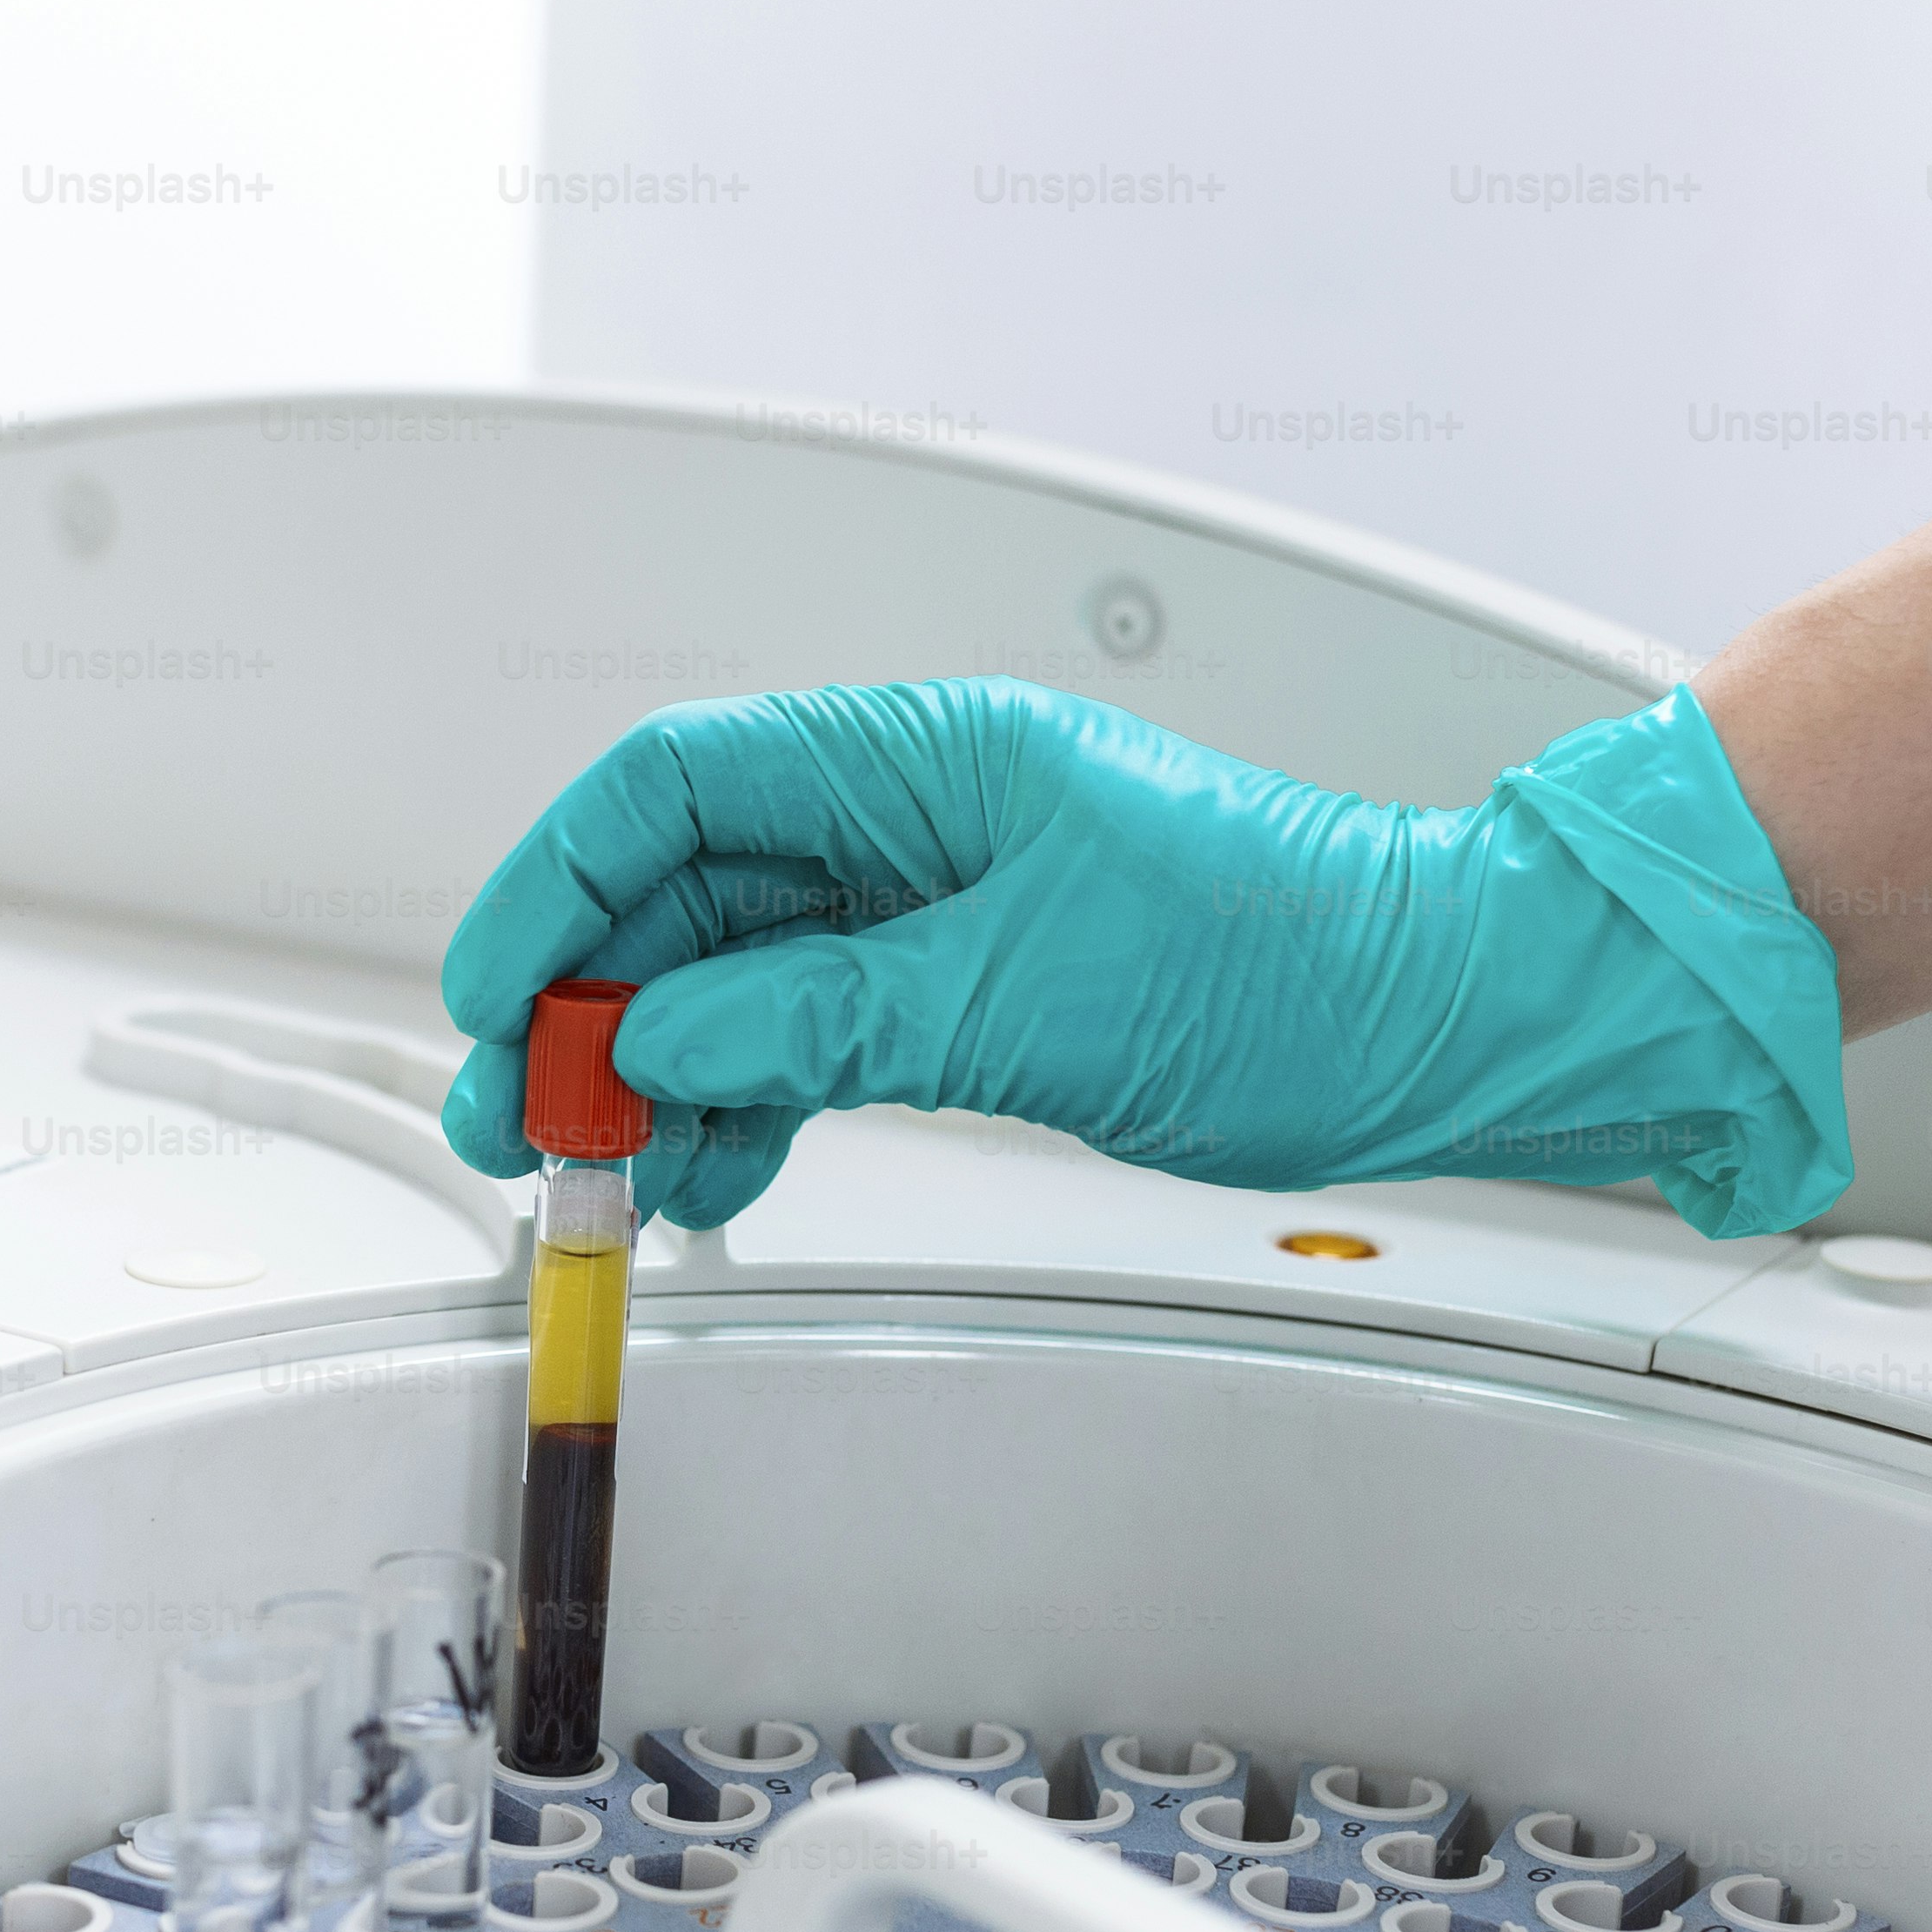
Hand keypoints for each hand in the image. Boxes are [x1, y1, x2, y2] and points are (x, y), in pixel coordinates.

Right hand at [436, 679, 1849, 1235]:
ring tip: (605, 1173)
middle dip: (583, 1004)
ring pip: (732, 978)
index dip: (556, 889)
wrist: (1435, 1015)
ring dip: (652, 1074)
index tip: (497, 999)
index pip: (671, 789)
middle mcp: (911, 817)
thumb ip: (819, 1013)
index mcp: (918, 758)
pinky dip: (743, 1104)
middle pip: (681, 893)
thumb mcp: (1021, 992)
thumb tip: (660, 1033)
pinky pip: (805, 1036)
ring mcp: (933, 906)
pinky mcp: (965, 993)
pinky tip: (709, 1171)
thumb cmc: (1287, 955)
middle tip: (521, 1120)